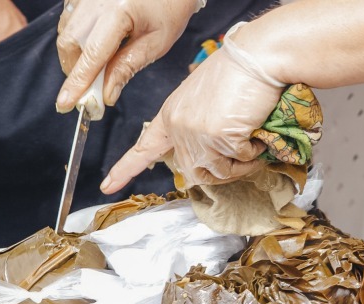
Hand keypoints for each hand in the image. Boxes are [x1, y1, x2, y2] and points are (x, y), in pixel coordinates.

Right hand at [55, 0, 196, 111]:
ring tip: (96, 65)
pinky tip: (93, 41)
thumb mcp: (156, 42)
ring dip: (75, 54)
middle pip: (69, 43)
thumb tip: (106, 95)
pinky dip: (76, 35)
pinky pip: (69, 16)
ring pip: (66, 30)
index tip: (66, 104)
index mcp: (118, 11)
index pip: (91, 56)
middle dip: (75, 70)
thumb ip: (128, 67)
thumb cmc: (170, 9)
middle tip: (89, 88)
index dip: (77, 83)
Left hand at [99, 23, 285, 193]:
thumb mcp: (204, 100)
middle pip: (195, 172)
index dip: (125, 169)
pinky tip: (256, 130)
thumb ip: (197, 126)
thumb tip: (211, 153)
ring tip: (252, 140)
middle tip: (241, 156)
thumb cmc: (236, 73)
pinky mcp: (220, 138)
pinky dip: (254, 151)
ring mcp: (197, 135)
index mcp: (170, 116)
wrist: (256, 57)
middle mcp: (179, 128)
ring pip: (220, 173)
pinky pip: (242, 161)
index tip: (107, 185)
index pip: (144, 148)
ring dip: (241, 164)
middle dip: (222, 170)